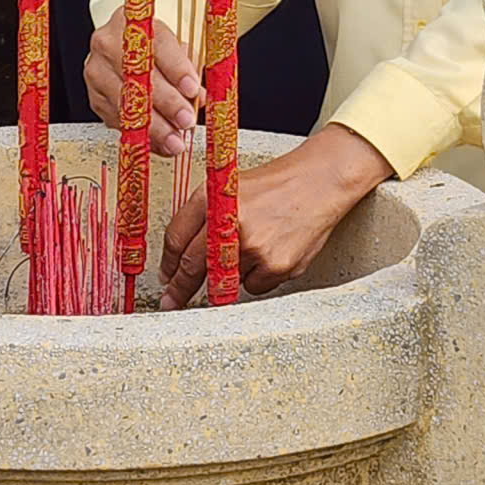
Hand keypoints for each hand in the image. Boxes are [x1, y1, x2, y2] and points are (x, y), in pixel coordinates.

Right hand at [85, 12, 204, 155]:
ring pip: (125, 103)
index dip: (176, 69)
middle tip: (186, 120)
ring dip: (153, 126)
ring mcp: (97, 71)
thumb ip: (189, 67)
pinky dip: (141, 135)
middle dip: (166, 103)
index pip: (155, 44)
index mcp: (133, 21)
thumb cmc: (154, 45)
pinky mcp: (94, 97)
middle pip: (137, 76)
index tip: (192, 88)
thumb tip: (198, 97)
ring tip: (175, 140)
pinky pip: (117, 120)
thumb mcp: (176, 46)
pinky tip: (159, 143)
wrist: (124, 45)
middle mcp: (108, 44)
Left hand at [157, 125, 393, 308]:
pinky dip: (259, 275)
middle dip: (179, 289)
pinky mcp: (276, 266)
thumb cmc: (275, 185)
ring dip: (232, 274)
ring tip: (255, 248)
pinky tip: (272, 251)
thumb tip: (179, 261)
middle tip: (171, 302)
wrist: (319, 182)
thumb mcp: (232, 188)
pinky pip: (253, 286)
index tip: (165, 278)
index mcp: (213, 197)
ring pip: (225, 281)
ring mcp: (253, 247)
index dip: (167, 264)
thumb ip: (204, 218)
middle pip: (193, 268)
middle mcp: (230, 222)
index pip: (177, 239)